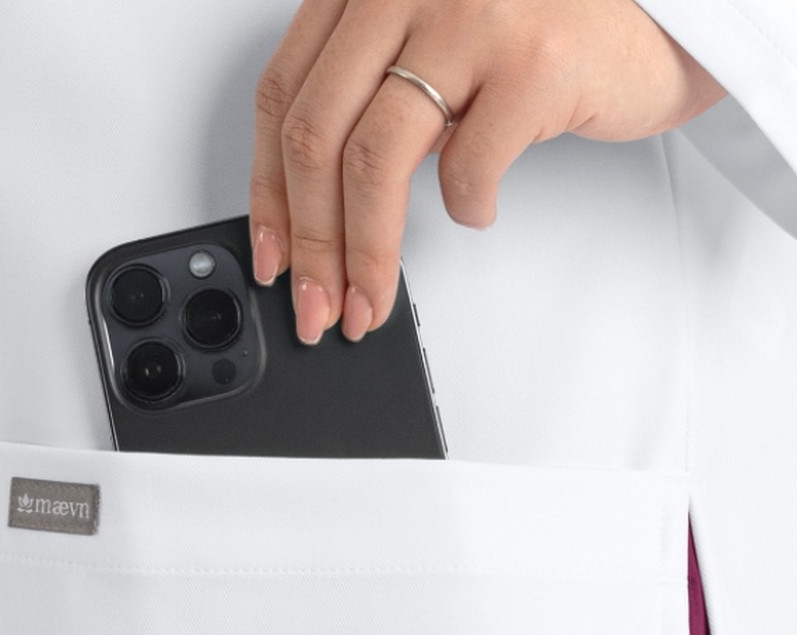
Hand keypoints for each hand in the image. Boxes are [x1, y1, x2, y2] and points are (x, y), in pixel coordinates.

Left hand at [249, 0, 726, 344]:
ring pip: (374, 160)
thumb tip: (319, 210)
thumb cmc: (548, 28)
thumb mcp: (438, 38)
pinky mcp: (533, 61)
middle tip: (317, 305)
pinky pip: (467, 169)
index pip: (284, 94)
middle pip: (317, 135)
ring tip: (372, 301)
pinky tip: (478, 209)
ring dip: (366, 253)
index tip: (273, 256)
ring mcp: (470, 15)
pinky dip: (466, 209)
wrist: (667, 4)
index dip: (267, 191)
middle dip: (312, 243)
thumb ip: (378, 90)